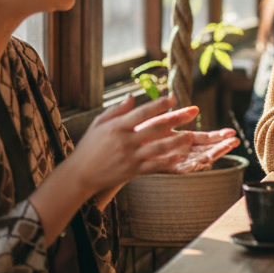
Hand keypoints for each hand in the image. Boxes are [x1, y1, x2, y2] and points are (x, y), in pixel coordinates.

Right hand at [67, 95, 239, 193]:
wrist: (79, 175)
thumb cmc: (89, 147)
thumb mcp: (99, 124)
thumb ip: (116, 111)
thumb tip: (131, 97)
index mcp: (117, 127)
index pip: (141, 113)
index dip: (158, 105)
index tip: (173, 98)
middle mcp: (125, 141)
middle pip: (155, 128)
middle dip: (176, 118)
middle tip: (194, 110)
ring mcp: (130, 157)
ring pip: (158, 148)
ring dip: (177, 140)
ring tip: (193, 134)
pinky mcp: (133, 171)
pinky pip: (155, 165)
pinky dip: (169, 161)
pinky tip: (182, 156)